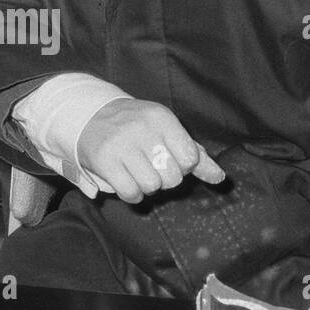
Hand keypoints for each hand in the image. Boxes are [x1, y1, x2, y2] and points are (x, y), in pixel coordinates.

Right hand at [77, 99, 224, 204]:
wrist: (89, 116)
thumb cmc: (136, 127)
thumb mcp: (166, 131)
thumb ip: (195, 155)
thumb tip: (220, 178)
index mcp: (161, 117)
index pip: (190, 158)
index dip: (181, 165)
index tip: (166, 156)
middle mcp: (141, 127)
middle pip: (172, 176)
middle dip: (163, 177)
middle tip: (149, 165)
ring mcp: (120, 143)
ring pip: (151, 186)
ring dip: (146, 186)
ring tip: (136, 172)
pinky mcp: (103, 159)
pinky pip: (130, 192)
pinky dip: (131, 194)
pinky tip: (125, 180)